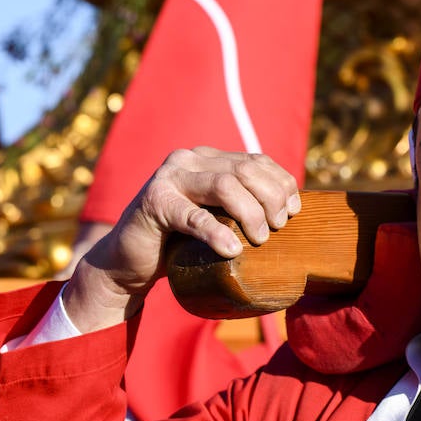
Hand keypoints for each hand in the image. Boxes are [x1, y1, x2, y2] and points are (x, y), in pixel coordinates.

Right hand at [64, 147, 299, 331]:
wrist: (128, 261)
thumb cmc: (179, 242)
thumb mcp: (216, 217)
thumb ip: (241, 205)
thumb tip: (290, 213)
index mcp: (208, 159)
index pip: (256, 161)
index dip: (281, 184)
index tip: (293, 212)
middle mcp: (189, 160)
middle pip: (246, 170)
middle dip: (270, 199)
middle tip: (277, 228)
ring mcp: (169, 178)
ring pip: (225, 185)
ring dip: (250, 213)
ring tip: (260, 239)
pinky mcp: (154, 203)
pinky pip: (193, 216)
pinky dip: (217, 233)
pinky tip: (232, 250)